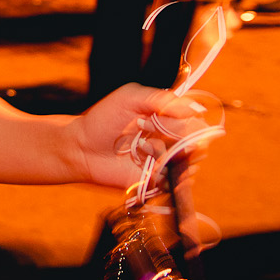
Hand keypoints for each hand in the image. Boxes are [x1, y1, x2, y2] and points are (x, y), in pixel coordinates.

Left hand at [73, 84, 214, 189]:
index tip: (162, 116)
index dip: (186, 120)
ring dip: (166, 153)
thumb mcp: (131, 98)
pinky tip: (142, 162)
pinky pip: (175, 181)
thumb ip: (162, 99)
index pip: (197, 121)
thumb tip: (197, 108)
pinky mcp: (158, 181)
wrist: (82, 147)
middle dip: (175, 134)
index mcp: (169, 119)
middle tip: (145, 128)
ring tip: (141, 147)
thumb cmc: (104, 119)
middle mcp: (172, 141)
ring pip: (189, 162)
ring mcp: (166, 162)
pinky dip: (162, 171)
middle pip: (197, 142)